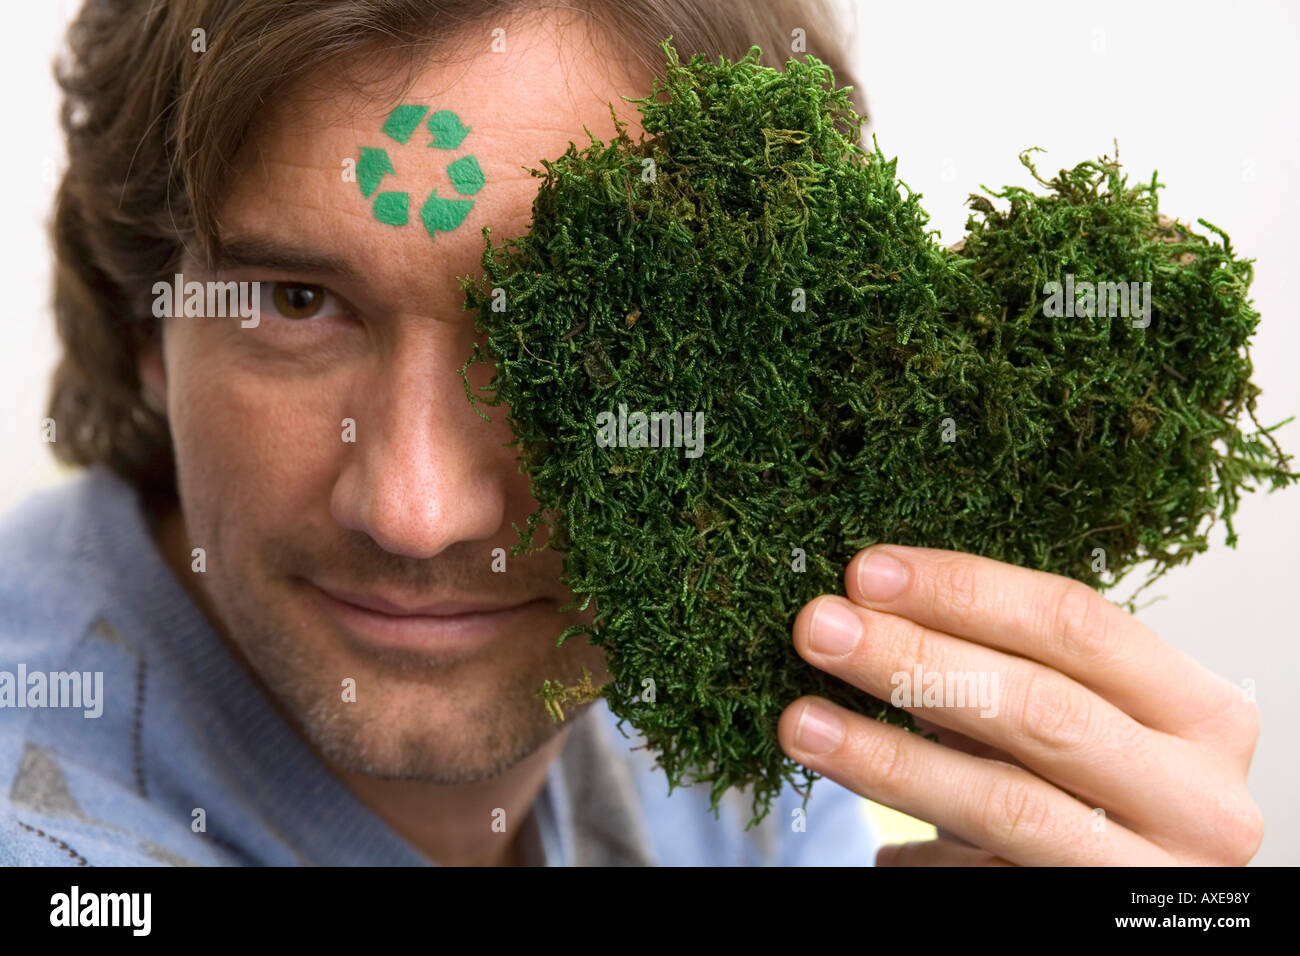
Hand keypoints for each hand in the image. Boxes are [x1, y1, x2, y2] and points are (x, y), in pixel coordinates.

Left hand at [777, 545, 1263, 864]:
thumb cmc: (1098, 789)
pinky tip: (872, 839)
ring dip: (889, 757)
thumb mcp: (1077, 716)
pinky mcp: (1090, 921)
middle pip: (1040, 708)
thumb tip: (868, 608)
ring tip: (803, 723)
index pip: (1076, 623)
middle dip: (915, 661)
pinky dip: (918, 851)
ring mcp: (1149, 873)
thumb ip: (1004, 668)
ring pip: (1005, 803)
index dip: (964, 589)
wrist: (1137, 889)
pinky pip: (984, 877)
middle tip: (819, 629)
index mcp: (1202, 712)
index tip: (866, 573)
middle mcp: (1199, 797)